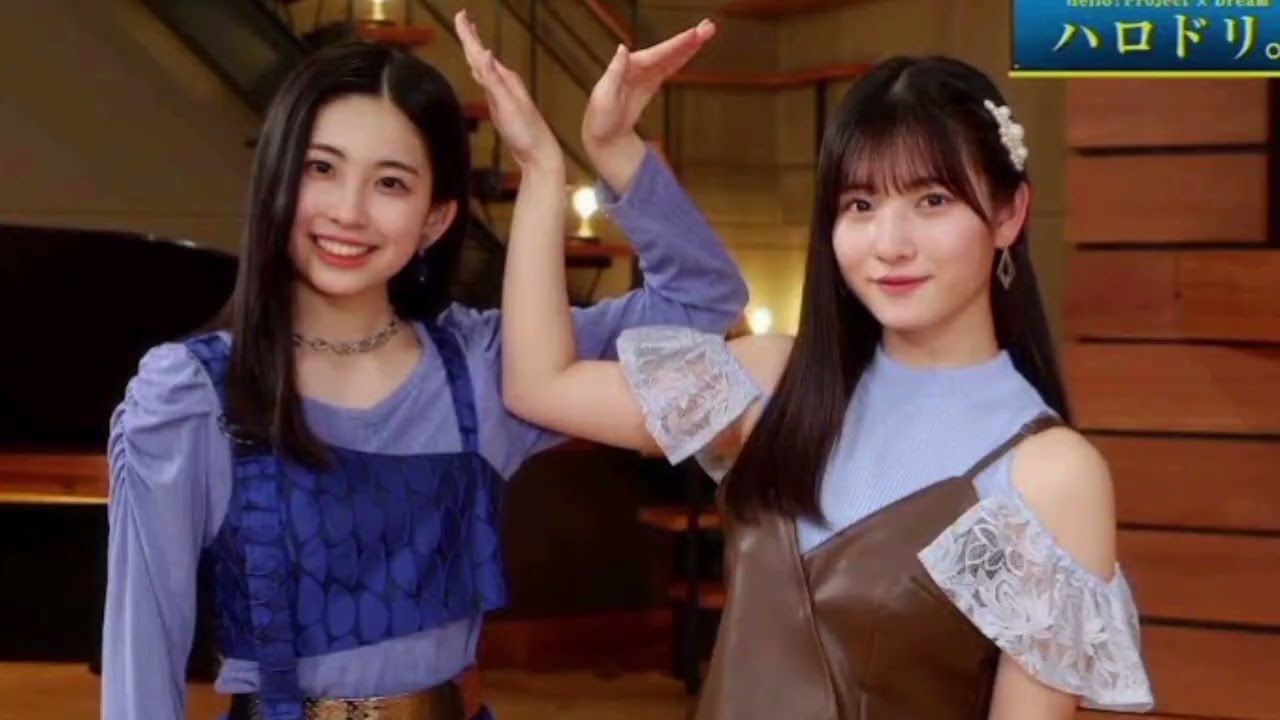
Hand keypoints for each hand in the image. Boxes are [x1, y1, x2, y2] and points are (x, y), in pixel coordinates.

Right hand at [454, 11, 559, 169]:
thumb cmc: (525, 131)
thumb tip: (483, 52)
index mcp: (505, 79)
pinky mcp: (502, 107)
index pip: (481, 52)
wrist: (538, 155)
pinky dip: (480, 73)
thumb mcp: (507, 104)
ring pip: (484, 67)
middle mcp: (505, 82)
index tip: (460, 14)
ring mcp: (503, 94)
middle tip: (461, 18)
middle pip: (482, 55)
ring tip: (466, 37)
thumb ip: (494, 80)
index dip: (469, 35)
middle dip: (471, 37)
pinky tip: (478, 71)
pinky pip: (487, 82)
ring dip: (474, 51)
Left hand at [582, 19, 715, 152]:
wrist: (602, 137)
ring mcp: (643, 75)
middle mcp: (636, 67)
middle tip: (708, 27)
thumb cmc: (601, 120)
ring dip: (687, 46)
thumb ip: (615, 71)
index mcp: (628, 67)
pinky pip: (668, 68)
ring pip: (670, 57)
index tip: (693, 34)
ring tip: (706, 33)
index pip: (656, 54)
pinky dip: (680, 59)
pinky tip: (691, 50)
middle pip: (666, 51)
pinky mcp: (649, 84)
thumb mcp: (604, 96)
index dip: (675, 45)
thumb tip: (622, 49)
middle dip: (687, 40)